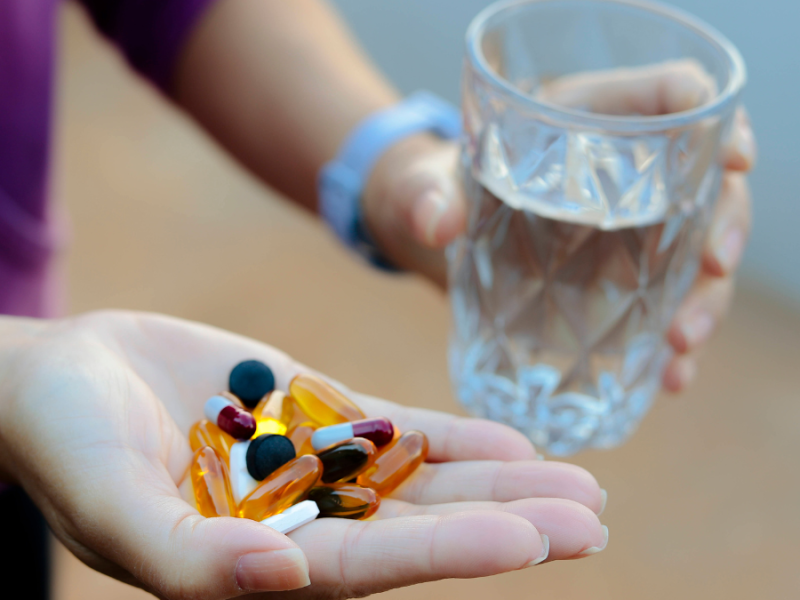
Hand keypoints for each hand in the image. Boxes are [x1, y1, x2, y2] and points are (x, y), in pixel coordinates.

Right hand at [0, 311, 606, 599]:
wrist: (63, 375)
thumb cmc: (66, 447)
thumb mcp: (113, 509)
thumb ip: (193, 557)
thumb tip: (285, 576)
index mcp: (260, 565)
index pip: (371, 565)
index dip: (452, 555)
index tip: (535, 541)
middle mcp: (302, 523)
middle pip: (420, 529)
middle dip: (507, 524)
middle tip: (591, 519)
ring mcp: (316, 466)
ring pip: (424, 480)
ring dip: (500, 482)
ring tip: (582, 484)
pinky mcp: (316, 414)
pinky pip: (398, 430)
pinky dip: (454, 437)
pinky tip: (513, 442)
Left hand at [363, 59, 754, 393]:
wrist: (433, 232)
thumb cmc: (432, 188)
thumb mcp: (422, 184)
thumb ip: (423, 195)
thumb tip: (434, 220)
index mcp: (581, 120)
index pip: (669, 98)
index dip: (712, 122)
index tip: (732, 158)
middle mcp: (620, 174)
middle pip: (703, 185)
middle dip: (723, 224)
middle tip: (713, 267)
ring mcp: (624, 233)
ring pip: (693, 254)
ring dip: (705, 297)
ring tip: (683, 343)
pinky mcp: (614, 284)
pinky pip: (660, 308)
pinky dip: (671, 344)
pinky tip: (671, 377)